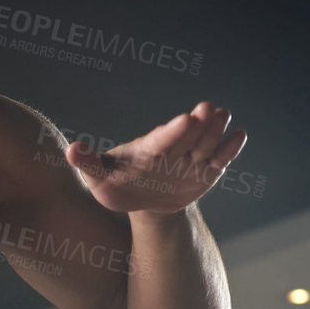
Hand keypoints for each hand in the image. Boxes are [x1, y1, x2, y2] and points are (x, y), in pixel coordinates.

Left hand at [65, 102, 247, 215]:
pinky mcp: (206, 171)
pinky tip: (240, 136)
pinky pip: (220, 160)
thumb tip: (69, 150)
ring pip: (206, 144)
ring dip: (216, 132)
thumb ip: (88, 164)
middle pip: (188, 137)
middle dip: (198, 125)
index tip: (184, 120)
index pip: (162, 140)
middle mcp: (173, 150)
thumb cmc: (116, 185)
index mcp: (149, 150)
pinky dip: (230, 149)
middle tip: (208, 109)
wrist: (141, 200)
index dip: (173, 132)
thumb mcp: (99, 180)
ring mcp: (192, 159)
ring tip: (224, 116)